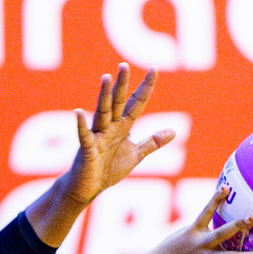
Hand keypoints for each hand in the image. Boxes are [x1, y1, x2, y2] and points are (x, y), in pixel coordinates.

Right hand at [60, 64, 172, 206]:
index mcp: (122, 127)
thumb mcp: (135, 154)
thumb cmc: (108, 170)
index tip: (154, 69)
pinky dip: (80, 124)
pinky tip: (77, 112)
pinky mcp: (87, 149)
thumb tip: (174, 131)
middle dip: (122, 84)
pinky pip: (84, 135)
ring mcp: (97, 136)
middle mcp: (110, 127)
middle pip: (118, 102)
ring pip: (102, 112)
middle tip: (124, 65)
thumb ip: (152, 142)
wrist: (88, 188)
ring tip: (106, 78)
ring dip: (104, 95)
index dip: (145, 87)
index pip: (136, 103)